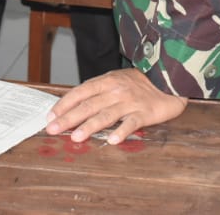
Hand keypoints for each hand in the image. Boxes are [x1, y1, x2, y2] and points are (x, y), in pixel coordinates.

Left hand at [44, 68, 187, 144]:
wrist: (169, 78)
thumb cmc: (139, 82)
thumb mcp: (116, 80)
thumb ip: (98, 91)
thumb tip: (74, 105)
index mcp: (106, 81)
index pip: (80, 93)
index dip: (64, 104)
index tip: (50, 116)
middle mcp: (115, 90)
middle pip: (88, 105)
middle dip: (68, 118)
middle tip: (53, 129)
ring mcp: (130, 101)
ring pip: (106, 115)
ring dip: (89, 126)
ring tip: (76, 137)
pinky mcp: (145, 112)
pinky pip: (131, 123)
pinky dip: (122, 132)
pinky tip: (112, 141)